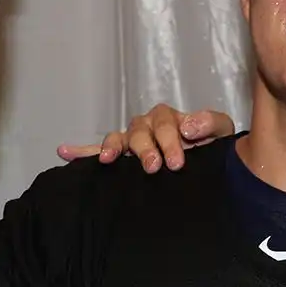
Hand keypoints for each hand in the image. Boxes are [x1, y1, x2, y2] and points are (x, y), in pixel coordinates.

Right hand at [56, 103, 235, 171]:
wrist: (209, 163)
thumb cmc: (212, 143)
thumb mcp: (221, 131)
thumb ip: (211, 123)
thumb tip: (189, 126)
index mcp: (169, 119)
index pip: (164, 123)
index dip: (170, 140)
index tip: (177, 162)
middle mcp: (147, 126)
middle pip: (139, 131)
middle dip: (146, 148)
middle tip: (154, 167)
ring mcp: (132, 141)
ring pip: (118, 139)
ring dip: (112, 147)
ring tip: (109, 159)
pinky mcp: (121, 155)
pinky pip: (97, 151)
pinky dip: (81, 151)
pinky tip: (64, 152)